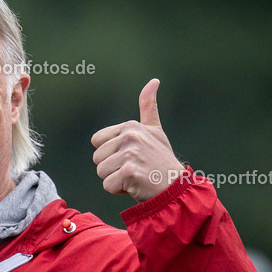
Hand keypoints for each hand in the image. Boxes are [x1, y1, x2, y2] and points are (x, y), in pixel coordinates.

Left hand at [91, 78, 184, 201]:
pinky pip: (108, 185)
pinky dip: (119, 190)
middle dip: (112, 167)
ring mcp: (130, 154)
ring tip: (135, 176)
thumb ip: (148, 107)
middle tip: (134, 168)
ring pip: (101, 172)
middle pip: (97, 158)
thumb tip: (154, 81)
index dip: (110, 153)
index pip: (97, 141)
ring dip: (116, 179)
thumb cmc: (161, 160)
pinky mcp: (129, 172)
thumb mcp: (155, 130)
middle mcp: (130, 136)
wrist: (175, 186)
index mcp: (131, 126)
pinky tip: (135, 185)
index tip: (130, 156)